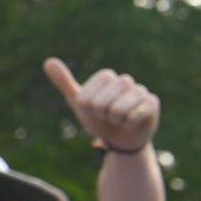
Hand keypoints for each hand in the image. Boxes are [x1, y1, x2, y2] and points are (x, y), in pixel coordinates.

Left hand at [44, 58, 158, 153]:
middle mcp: (125, 81)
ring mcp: (140, 91)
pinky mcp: (152, 104)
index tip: (93, 110)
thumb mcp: (79, 103)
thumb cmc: (99, 119)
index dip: (88, 106)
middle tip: (107, 116)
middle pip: (102, 101)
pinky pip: (134, 116)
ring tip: (119, 119)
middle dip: (100, 114)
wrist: (120, 140)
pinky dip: (128, 124)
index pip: (88, 94)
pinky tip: (132, 123)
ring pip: (118, 109)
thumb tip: (48, 61)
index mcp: (106, 78)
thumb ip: (65, 83)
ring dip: (114, 120)